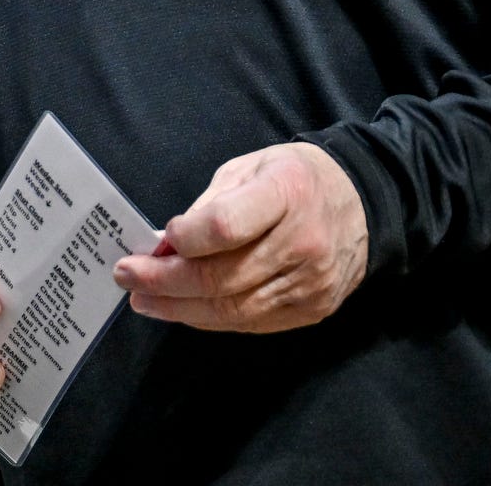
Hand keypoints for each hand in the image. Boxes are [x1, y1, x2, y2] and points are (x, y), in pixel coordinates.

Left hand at [111, 143, 368, 332]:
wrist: (363, 203)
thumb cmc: (294, 178)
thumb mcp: (250, 168)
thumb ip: (208, 207)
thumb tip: (165, 246)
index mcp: (287, 192)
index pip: (226, 227)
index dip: (186, 239)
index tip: (159, 240)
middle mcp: (303, 242)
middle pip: (223, 277)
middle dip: (165, 282)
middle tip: (127, 277)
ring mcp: (311, 283)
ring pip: (233, 309)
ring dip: (180, 308)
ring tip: (144, 299)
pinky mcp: (313, 310)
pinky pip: (252, 322)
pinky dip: (211, 318)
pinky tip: (183, 308)